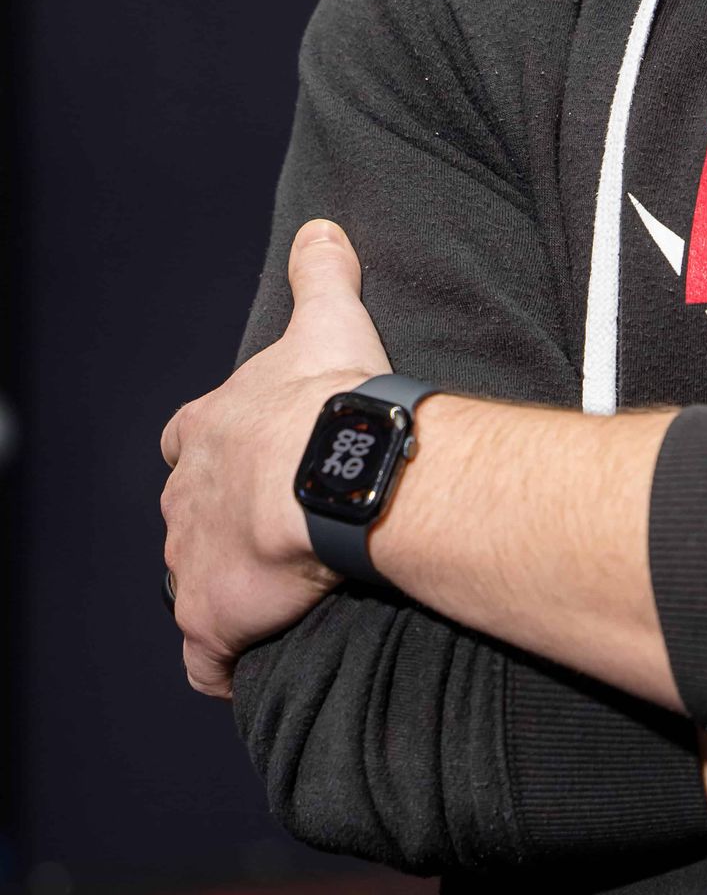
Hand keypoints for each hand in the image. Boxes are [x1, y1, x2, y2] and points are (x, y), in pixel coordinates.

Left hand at [161, 220, 388, 699]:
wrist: (334, 470)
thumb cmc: (331, 399)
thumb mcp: (326, 320)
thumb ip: (320, 273)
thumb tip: (324, 227)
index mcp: (208, 430)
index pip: (188, 441)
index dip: (212, 456)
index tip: (243, 467)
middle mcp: (185, 496)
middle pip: (185, 516)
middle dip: (215, 529)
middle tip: (268, 539)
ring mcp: (191, 560)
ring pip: (188, 583)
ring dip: (220, 592)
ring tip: (267, 603)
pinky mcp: (211, 617)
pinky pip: (202, 656)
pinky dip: (217, 664)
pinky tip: (242, 667)